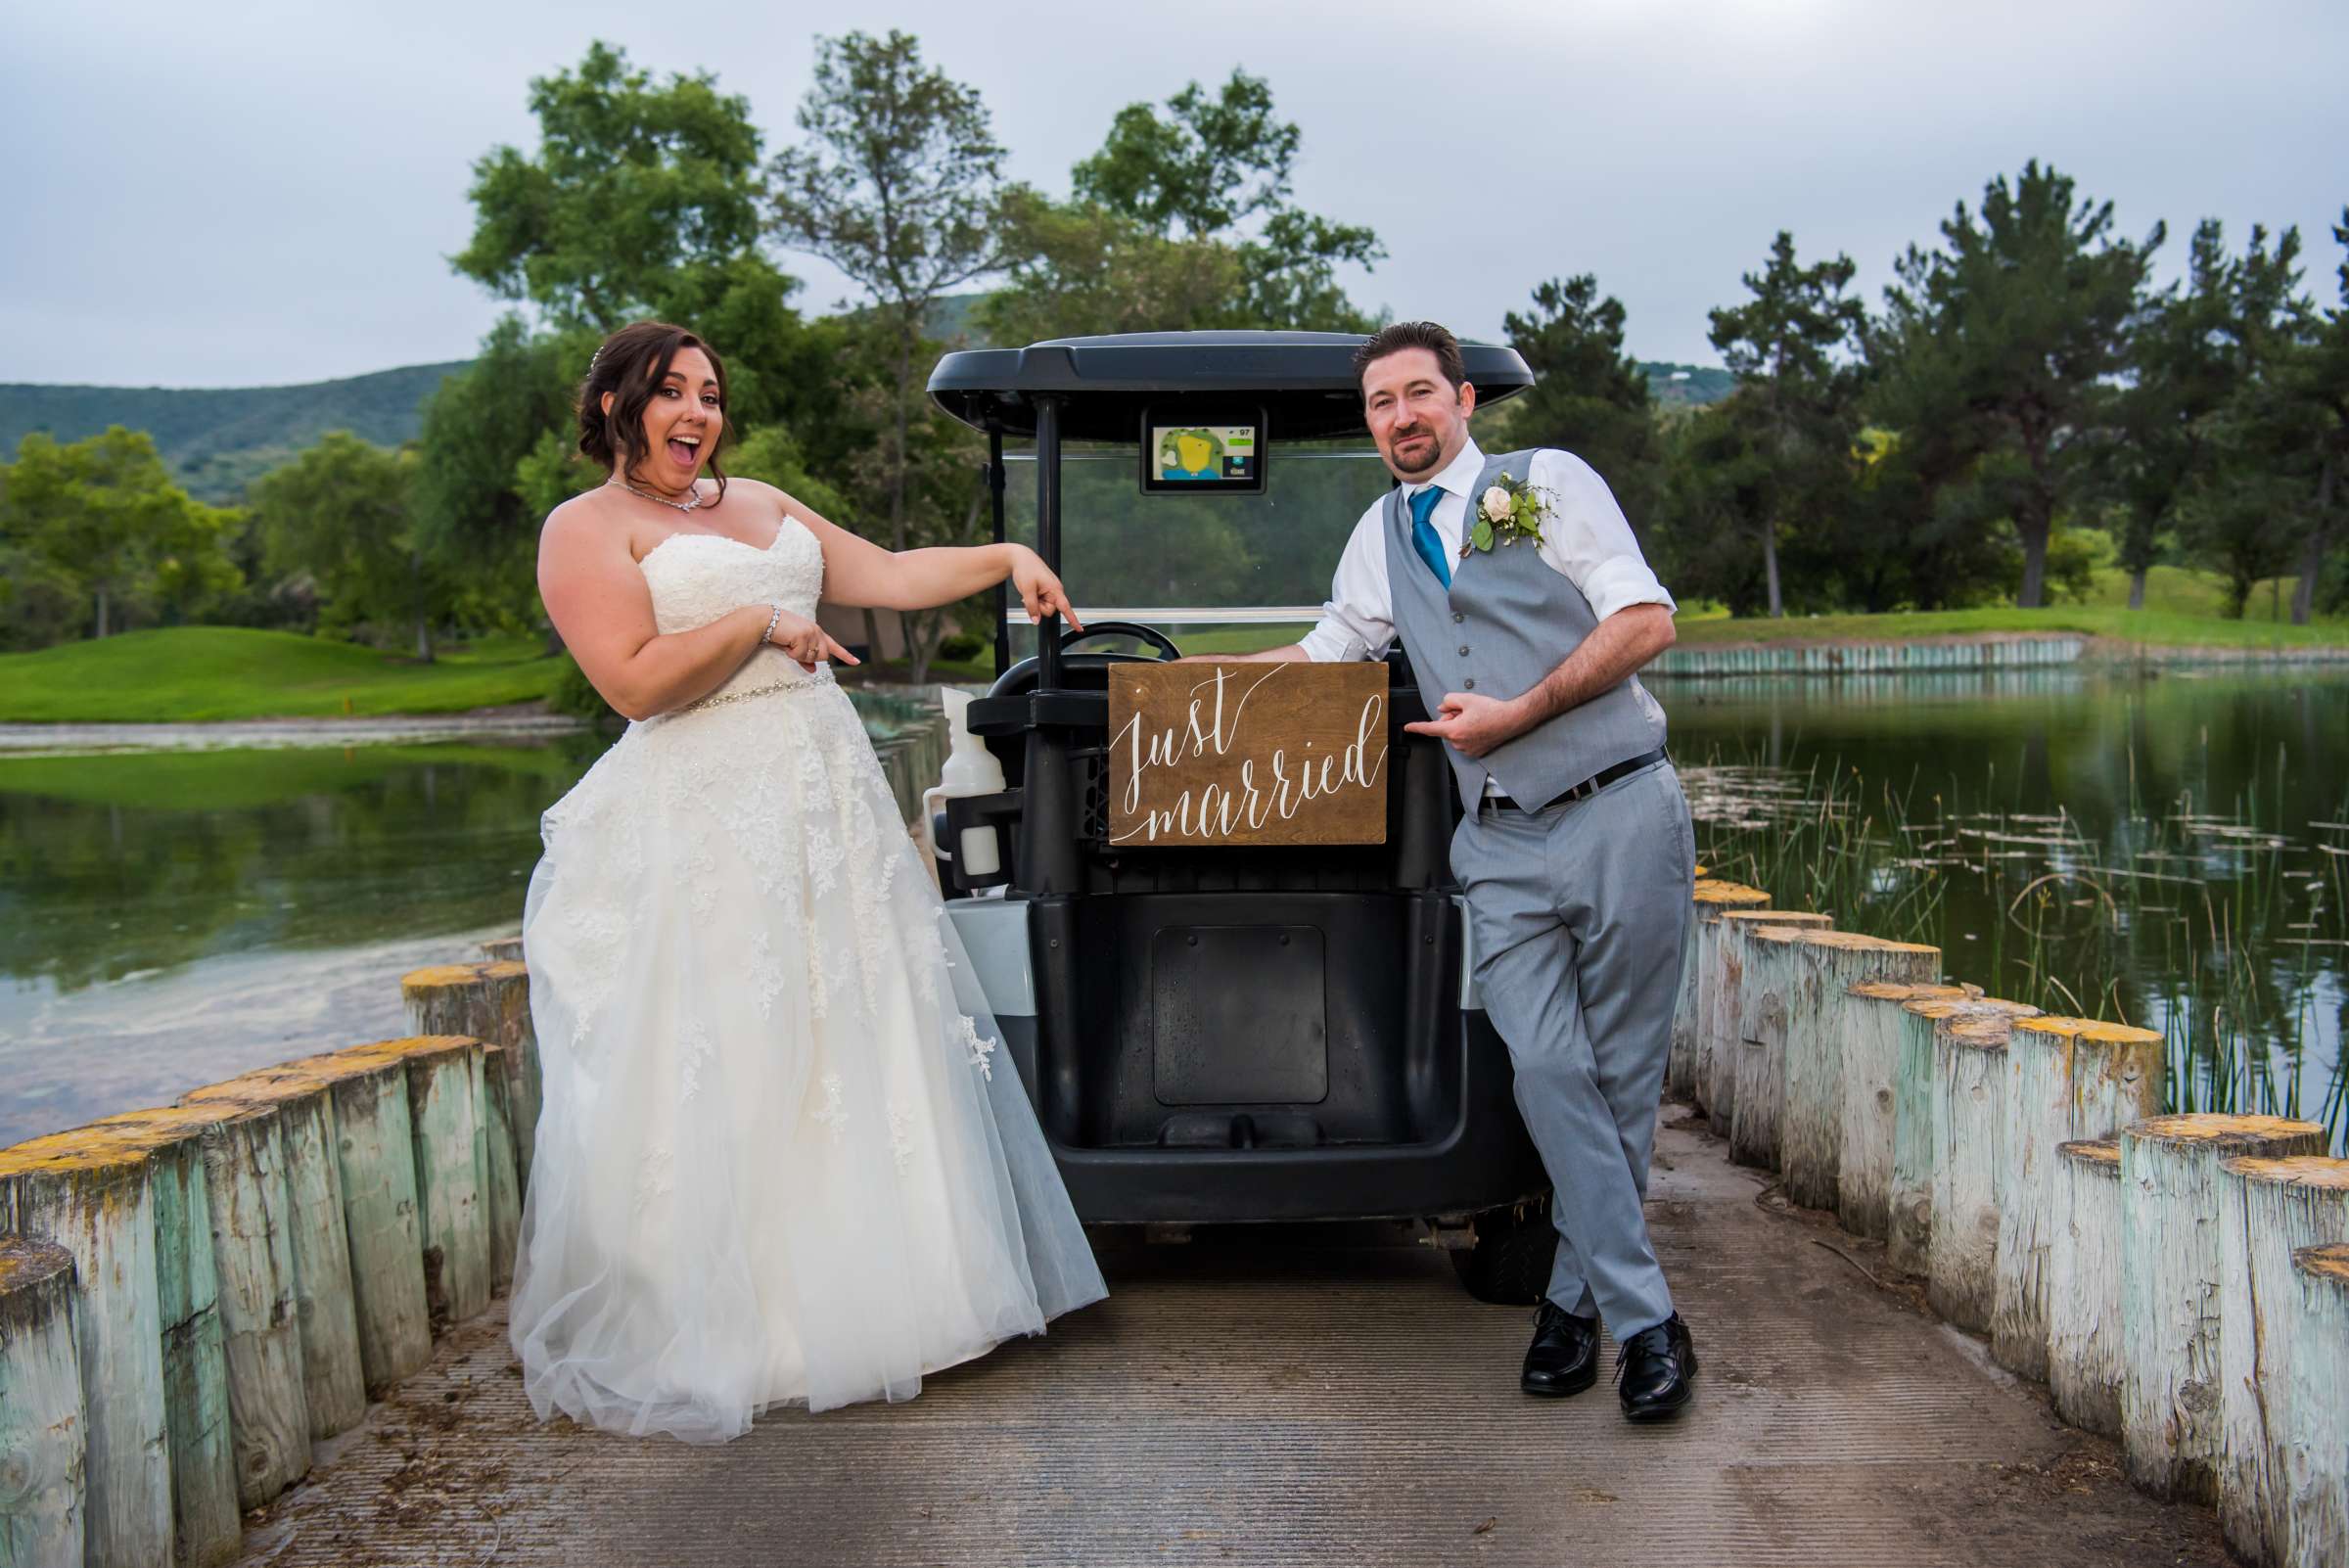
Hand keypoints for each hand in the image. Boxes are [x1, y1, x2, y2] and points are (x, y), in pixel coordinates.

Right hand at [764, 607, 859, 671]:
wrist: (766, 620)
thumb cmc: (779, 633)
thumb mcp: (794, 646)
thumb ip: (805, 658)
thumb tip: (813, 670)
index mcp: (817, 633)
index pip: (834, 647)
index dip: (846, 656)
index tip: (857, 662)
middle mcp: (817, 631)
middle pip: (823, 656)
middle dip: (809, 658)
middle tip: (794, 649)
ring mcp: (811, 632)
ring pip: (812, 657)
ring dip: (798, 655)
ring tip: (789, 644)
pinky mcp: (804, 635)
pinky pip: (800, 655)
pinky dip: (791, 653)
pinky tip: (786, 642)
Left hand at [1007, 546, 1083, 633]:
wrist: (1020, 558)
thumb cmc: (1025, 569)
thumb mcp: (1027, 589)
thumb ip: (1032, 607)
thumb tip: (1036, 621)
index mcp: (1055, 589)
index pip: (1066, 607)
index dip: (1072, 619)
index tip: (1079, 629)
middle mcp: (1055, 591)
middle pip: (1049, 611)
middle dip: (1038, 608)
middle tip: (1030, 596)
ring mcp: (1050, 592)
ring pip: (1044, 608)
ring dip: (1035, 603)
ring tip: (1030, 591)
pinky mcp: (1045, 592)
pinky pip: (1040, 603)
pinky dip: (1034, 600)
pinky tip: (1030, 592)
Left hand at [1403, 691, 1525, 758]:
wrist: (1512, 719)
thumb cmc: (1492, 709)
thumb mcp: (1467, 699)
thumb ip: (1449, 701)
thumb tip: (1442, 709)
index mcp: (1454, 731)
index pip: (1430, 729)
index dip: (1417, 727)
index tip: (1408, 728)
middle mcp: (1459, 743)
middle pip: (1445, 729)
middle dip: (1451, 719)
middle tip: (1465, 711)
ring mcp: (1468, 750)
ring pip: (1455, 735)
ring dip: (1460, 726)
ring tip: (1476, 718)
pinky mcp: (1477, 752)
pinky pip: (1465, 741)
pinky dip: (1468, 733)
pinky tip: (1480, 726)